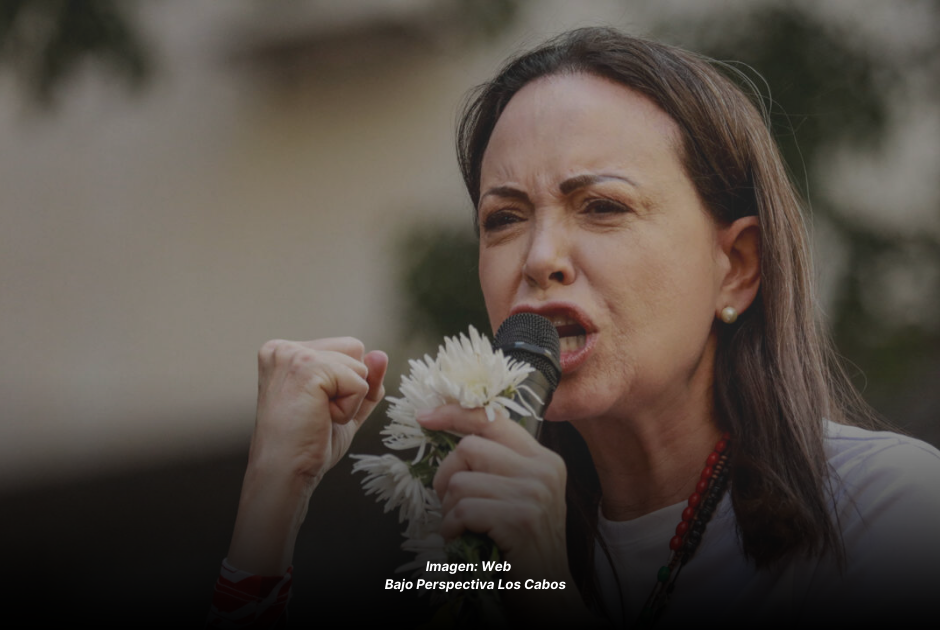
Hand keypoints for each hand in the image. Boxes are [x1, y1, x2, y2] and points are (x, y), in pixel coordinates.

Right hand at [250, 337, 387, 481]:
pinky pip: (359, 384)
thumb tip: (381, 354)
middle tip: (316, 413)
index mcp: (287, 352)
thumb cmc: (307, 444)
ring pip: (359, 366)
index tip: (315, 407)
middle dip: (349, 387)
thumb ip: (365, 379)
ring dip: (349, 400)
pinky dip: (349, 409)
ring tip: (317, 416)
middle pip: (355, 349)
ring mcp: (293, 355)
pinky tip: (321, 419)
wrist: (285, 473)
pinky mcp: (307, 368)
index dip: (346, 383)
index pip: (347, 348)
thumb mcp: (344, 405)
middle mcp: (284, 348)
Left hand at [417, 405, 571, 584]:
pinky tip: (461, 538)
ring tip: (463, 528)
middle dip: (447, 475)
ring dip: (449, 509)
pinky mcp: (520, 519)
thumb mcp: (521, 497)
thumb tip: (453, 438)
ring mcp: (534, 493)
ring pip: (461, 481)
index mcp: (543, 459)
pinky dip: (451, 528)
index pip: (493, 419)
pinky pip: (463, 509)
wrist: (549, 596)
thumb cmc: (523, 548)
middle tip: (452, 504)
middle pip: (469, 447)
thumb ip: (499, 467)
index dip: (455, 414)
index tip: (425, 417)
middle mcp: (543, 469)